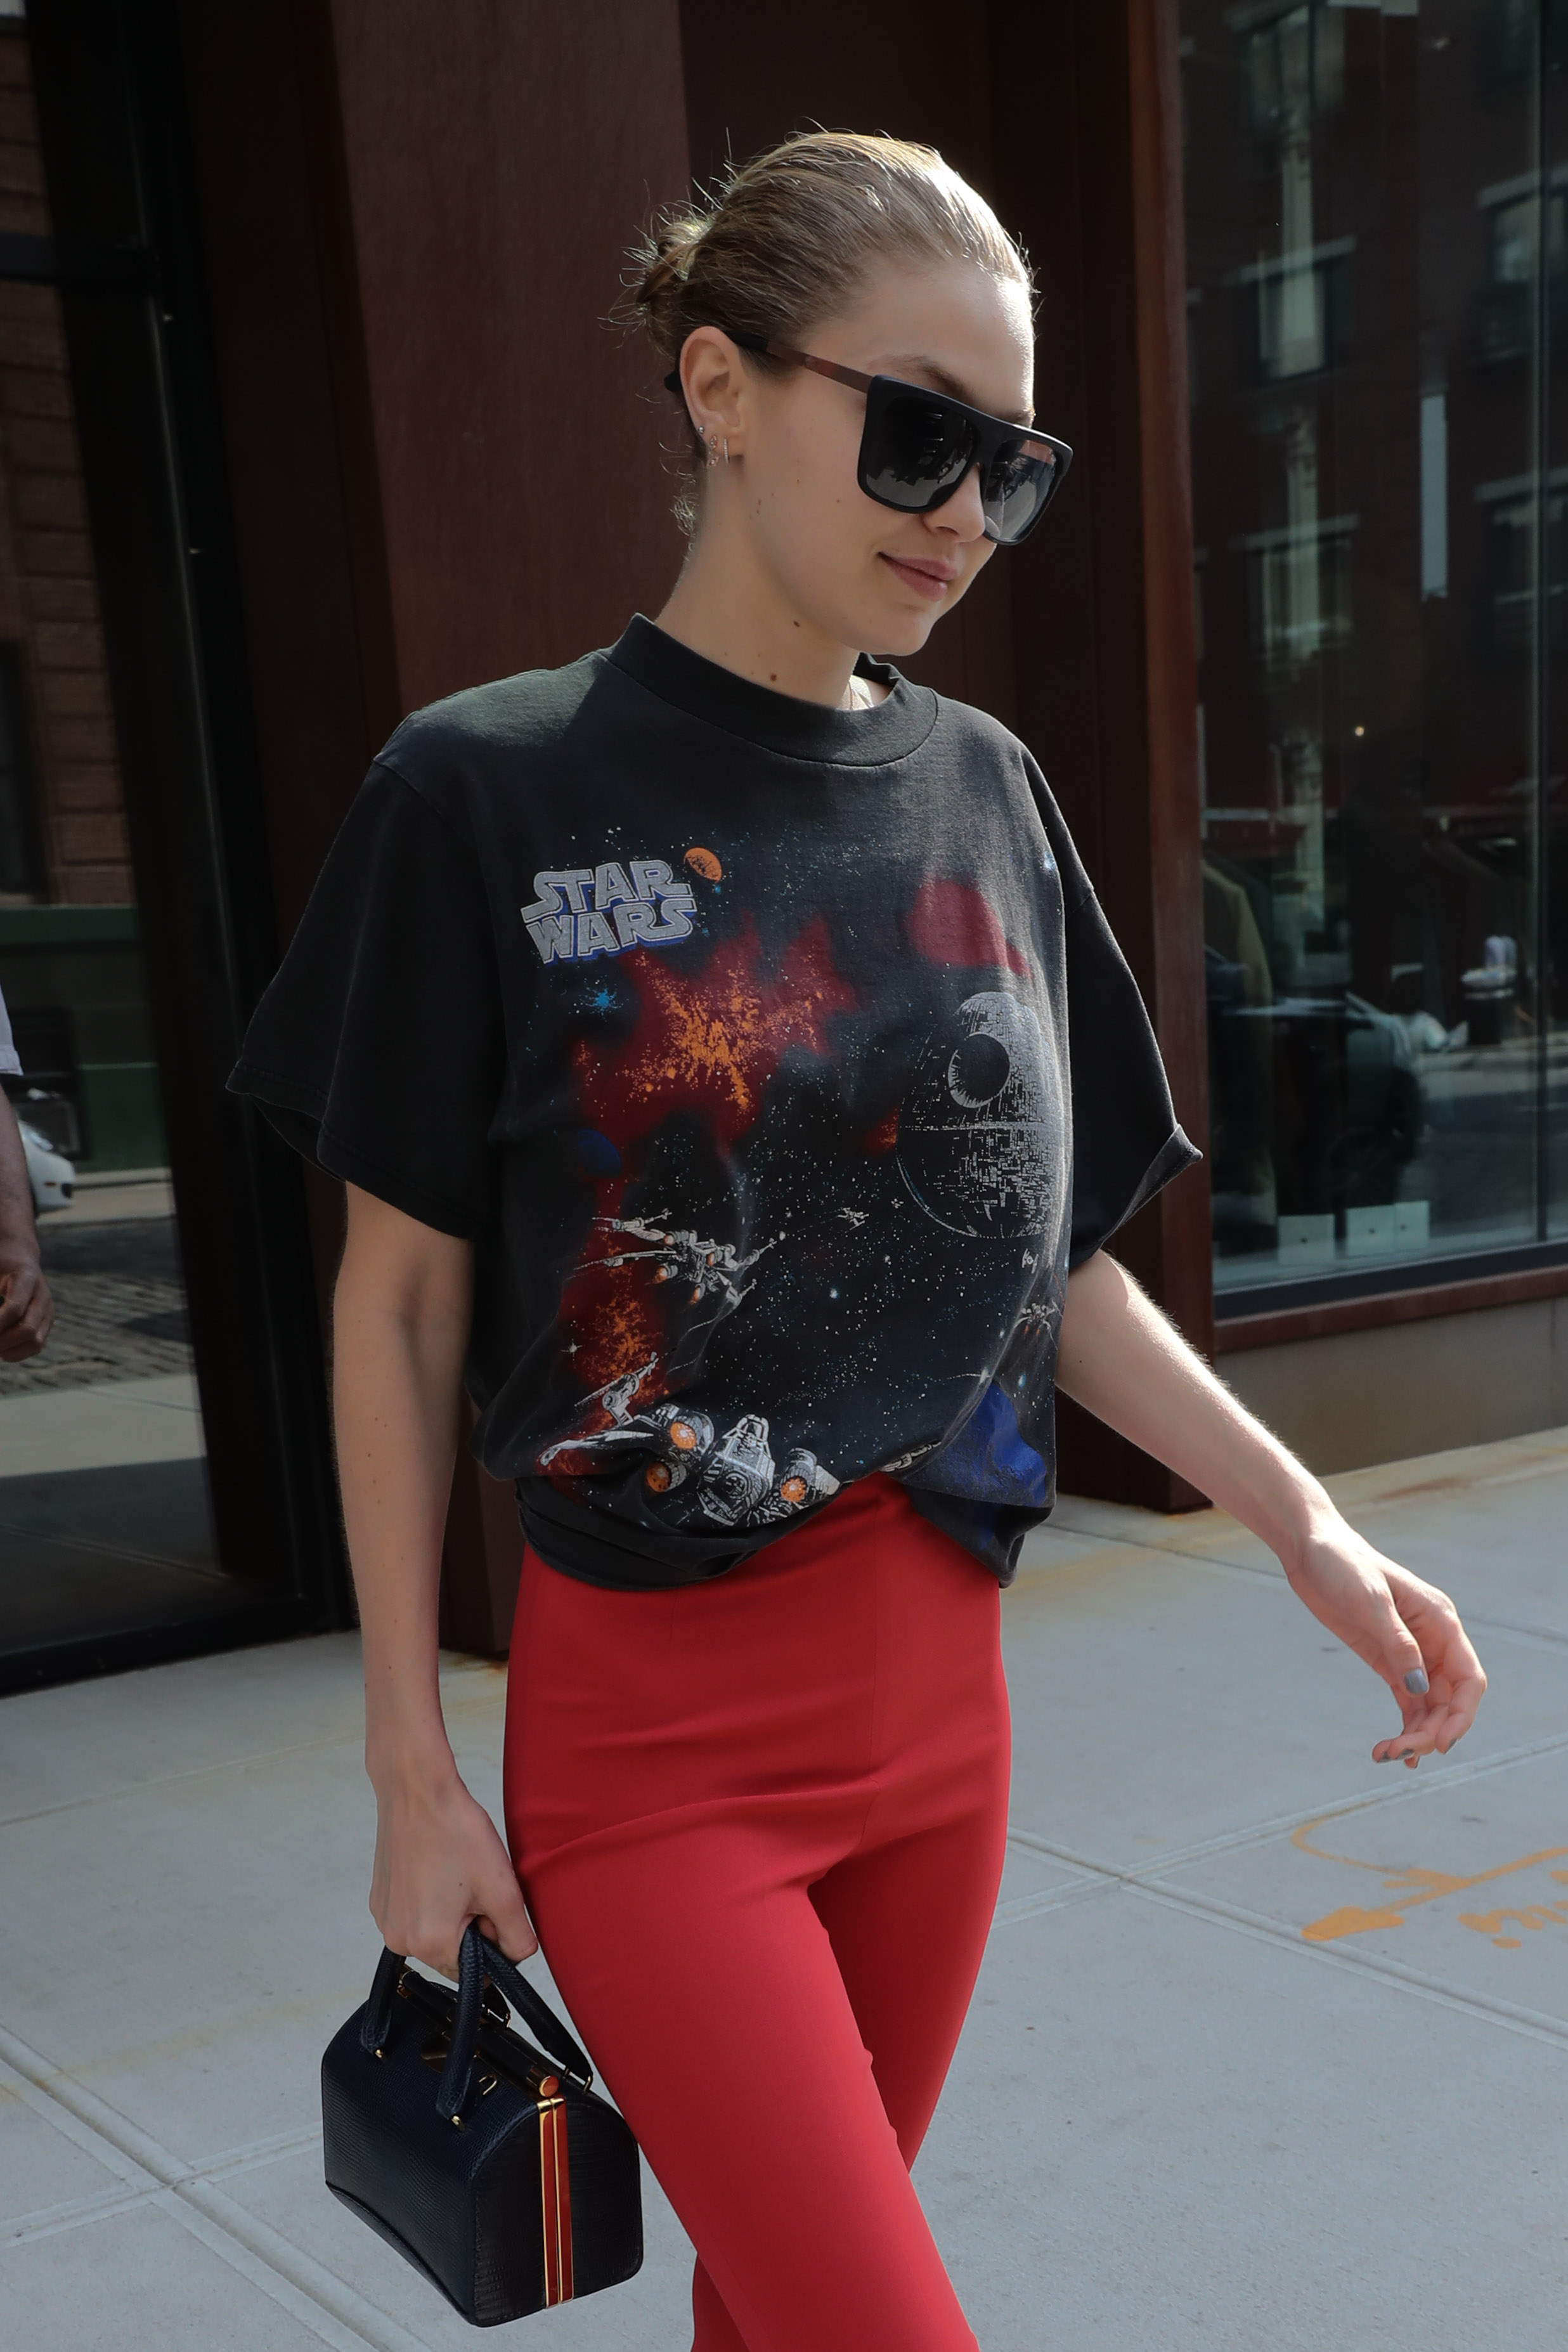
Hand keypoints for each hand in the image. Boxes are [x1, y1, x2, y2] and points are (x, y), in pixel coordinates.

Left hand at [0, 1250, 51, 1360]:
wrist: (18, 1254)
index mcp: (26, 1277)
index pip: (14, 1308)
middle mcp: (42, 1295)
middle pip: (27, 1329)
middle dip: (2, 1342)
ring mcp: (47, 1309)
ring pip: (36, 1341)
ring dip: (10, 1351)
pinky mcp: (47, 1320)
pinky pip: (37, 1344)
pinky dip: (18, 1353)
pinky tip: (2, 1351)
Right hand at [368, 1758, 537, 1978]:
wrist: (416, 1791)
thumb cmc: (455, 1832)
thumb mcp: (501, 1888)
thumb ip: (517, 1936)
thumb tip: (519, 1957)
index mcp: (430, 1943)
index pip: (473, 1973)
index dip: (491, 1941)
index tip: (490, 1905)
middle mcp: (399, 1939)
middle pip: (451, 1954)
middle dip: (470, 1927)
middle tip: (475, 1884)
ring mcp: (385, 1919)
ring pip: (432, 1933)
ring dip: (449, 1913)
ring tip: (455, 1872)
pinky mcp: (380, 1900)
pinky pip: (413, 1915)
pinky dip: (429, 1900)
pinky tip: (436, 1867)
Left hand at [1285, 1516, 1485, 1767]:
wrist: (1310, 1549)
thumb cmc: (1343, 1565)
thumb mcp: (1370, 1602)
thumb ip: (1398, 1643)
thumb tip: (1419, 1687)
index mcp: (1441, 1622)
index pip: (1468, 1679)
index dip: (1462, 1714)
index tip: (1441, 1742)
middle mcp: (1433, 1641)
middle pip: (1449, 1700)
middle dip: (1432, 1731)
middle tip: (1399, 1753)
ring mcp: (1411, 1653)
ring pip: (1429, 1706)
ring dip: (1416, 1734)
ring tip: (1386, 1755)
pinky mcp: (1387, 1660)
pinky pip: (1408, 1701)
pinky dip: (1406, 1726)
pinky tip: (1392, 1749)